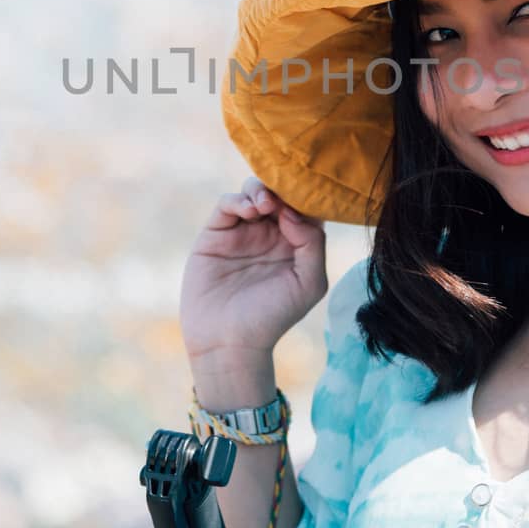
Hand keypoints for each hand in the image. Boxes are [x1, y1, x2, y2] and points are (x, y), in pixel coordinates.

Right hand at [180, 177, 328, 369]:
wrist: (229, 341)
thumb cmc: (273, 316)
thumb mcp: (309, 283)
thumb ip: (313, 244)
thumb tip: (292, 211)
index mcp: (295, 243)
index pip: (305, 206)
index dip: (307, 195)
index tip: (308, 194)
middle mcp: (270, 234)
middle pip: (279, 192)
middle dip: (283, 187)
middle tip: (283, 196)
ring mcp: (242, 232)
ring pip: (252, 192)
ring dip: (260, 190)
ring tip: (265, 205)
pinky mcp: (215, 235)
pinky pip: (226, 204)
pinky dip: (238, 199)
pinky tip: (250, 211)